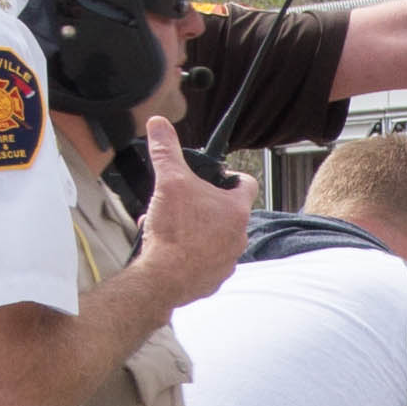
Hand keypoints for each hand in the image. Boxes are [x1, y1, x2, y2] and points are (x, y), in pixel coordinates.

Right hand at [137, 152, 248, 308]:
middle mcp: (238, 236)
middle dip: (204, 206)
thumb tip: (159, 125)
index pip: (247, 184)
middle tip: (182, 203)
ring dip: (196, 231)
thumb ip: (166, 151)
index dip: (233, 176)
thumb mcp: (168, 180)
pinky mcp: (212, 280)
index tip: (221, 176)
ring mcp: (227, 261)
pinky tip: (169, 250)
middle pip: (226, 213)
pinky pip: (204, 262)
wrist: (164, 278)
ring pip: (214, 239)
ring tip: (170, 227)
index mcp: (236, 210)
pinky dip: (190, 255)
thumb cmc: (174, 231)